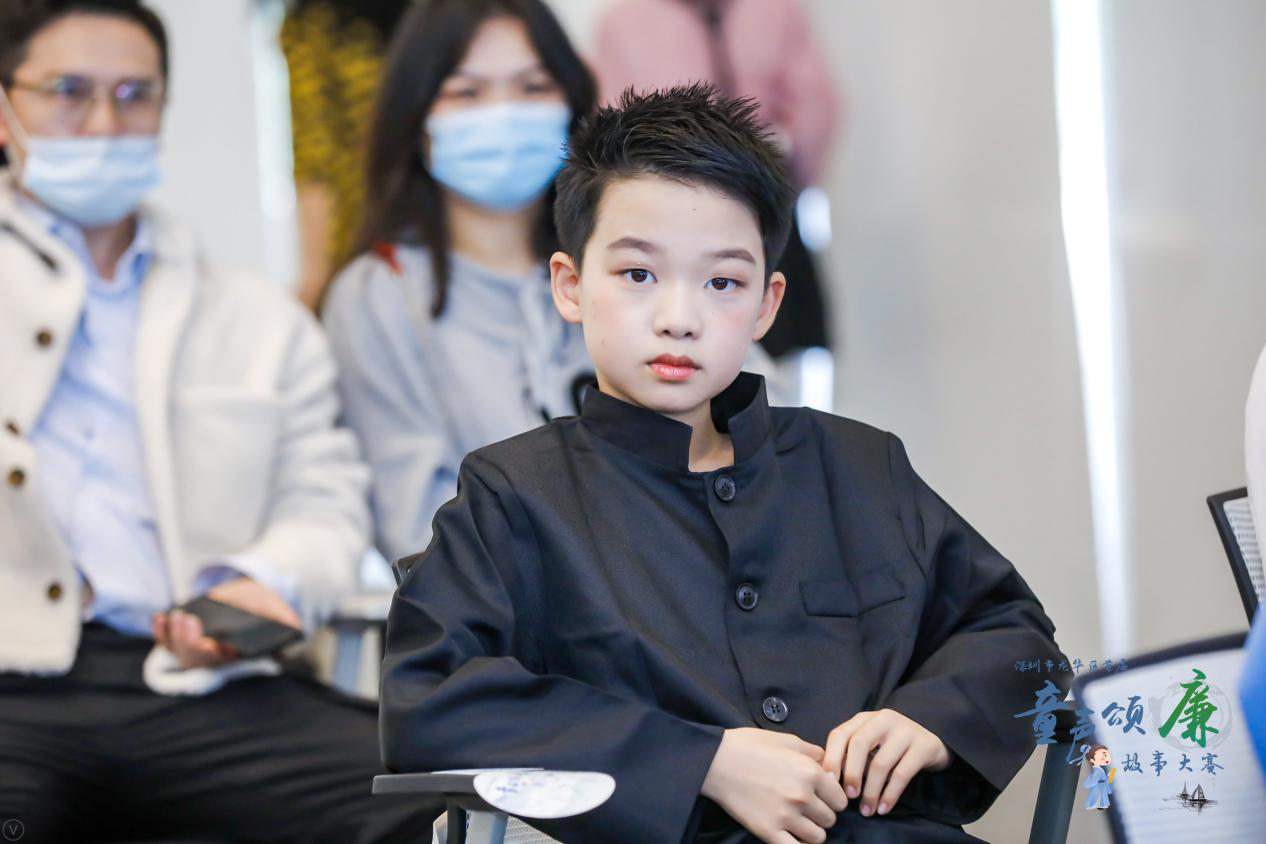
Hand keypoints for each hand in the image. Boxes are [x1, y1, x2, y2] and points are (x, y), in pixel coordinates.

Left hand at [151, 577, 300, 668]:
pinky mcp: (184, 635)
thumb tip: (293, 625)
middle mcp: (215, 655)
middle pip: (195, 659)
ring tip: (176, 616)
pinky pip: (167, 640)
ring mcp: (196, 646)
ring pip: (179, 651)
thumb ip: (285, 620)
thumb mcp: (278, 610)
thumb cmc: (264, 607)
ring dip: (174, 636)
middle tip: (189, 621)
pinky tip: (160, 617)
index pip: (222, 662)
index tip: (212, 644)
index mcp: (238, 655)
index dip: (213, 656)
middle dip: (189, 642)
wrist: (251, 596)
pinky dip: (161, 631)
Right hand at [701, 727, 847, 843]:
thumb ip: (813, 753)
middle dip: (821, 814)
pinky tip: (791, 835)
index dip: (832, 798)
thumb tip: (829, 765)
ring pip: (818, 837)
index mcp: (810, 772)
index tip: (822, 796)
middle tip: (807, 807)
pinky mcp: (768, 832)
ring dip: (811, 830)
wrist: (716, 761)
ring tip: (798, 821)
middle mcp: (802, 796)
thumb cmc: (750, 746)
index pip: (840, 800)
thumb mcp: (787, 740)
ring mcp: (786, 816)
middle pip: (830, 819)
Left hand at [822, 709, 951, 817]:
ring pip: (881, 763)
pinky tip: (883, 808)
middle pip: (858, 744)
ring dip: (871, 791)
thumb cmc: (892, 747)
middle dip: (851, 773)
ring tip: (867, 811)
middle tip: (848, 796)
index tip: (828, 782)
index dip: (832, 758)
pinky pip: (902, 774)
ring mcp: (905, 731)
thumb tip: (828, 778)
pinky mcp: (923, 746)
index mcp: (865, 719)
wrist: (932, 742)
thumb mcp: (870, 744)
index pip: (840, 733)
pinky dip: (890, 794)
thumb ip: (850, 754)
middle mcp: (883, 719)